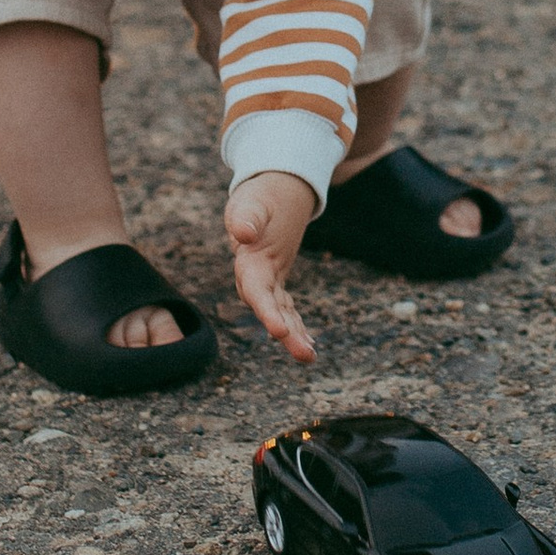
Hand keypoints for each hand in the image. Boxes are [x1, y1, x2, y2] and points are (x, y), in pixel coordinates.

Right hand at [226, 170, 318, 360]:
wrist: (264, 197)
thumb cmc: (258, 199)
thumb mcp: (251, 202)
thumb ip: (245, 217)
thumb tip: (244, 234)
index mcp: (248, 262)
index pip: (256, 292)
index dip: (267, 312)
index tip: (280, 331)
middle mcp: (254, 279)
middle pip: (269, 311)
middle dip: (286, 334)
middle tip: (305, 355)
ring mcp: (265, 284)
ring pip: (280, 315)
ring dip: (294, 337)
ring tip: (311, 357)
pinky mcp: (275, 284)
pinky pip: (286, 310)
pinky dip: (297, 327)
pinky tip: (310, 346)